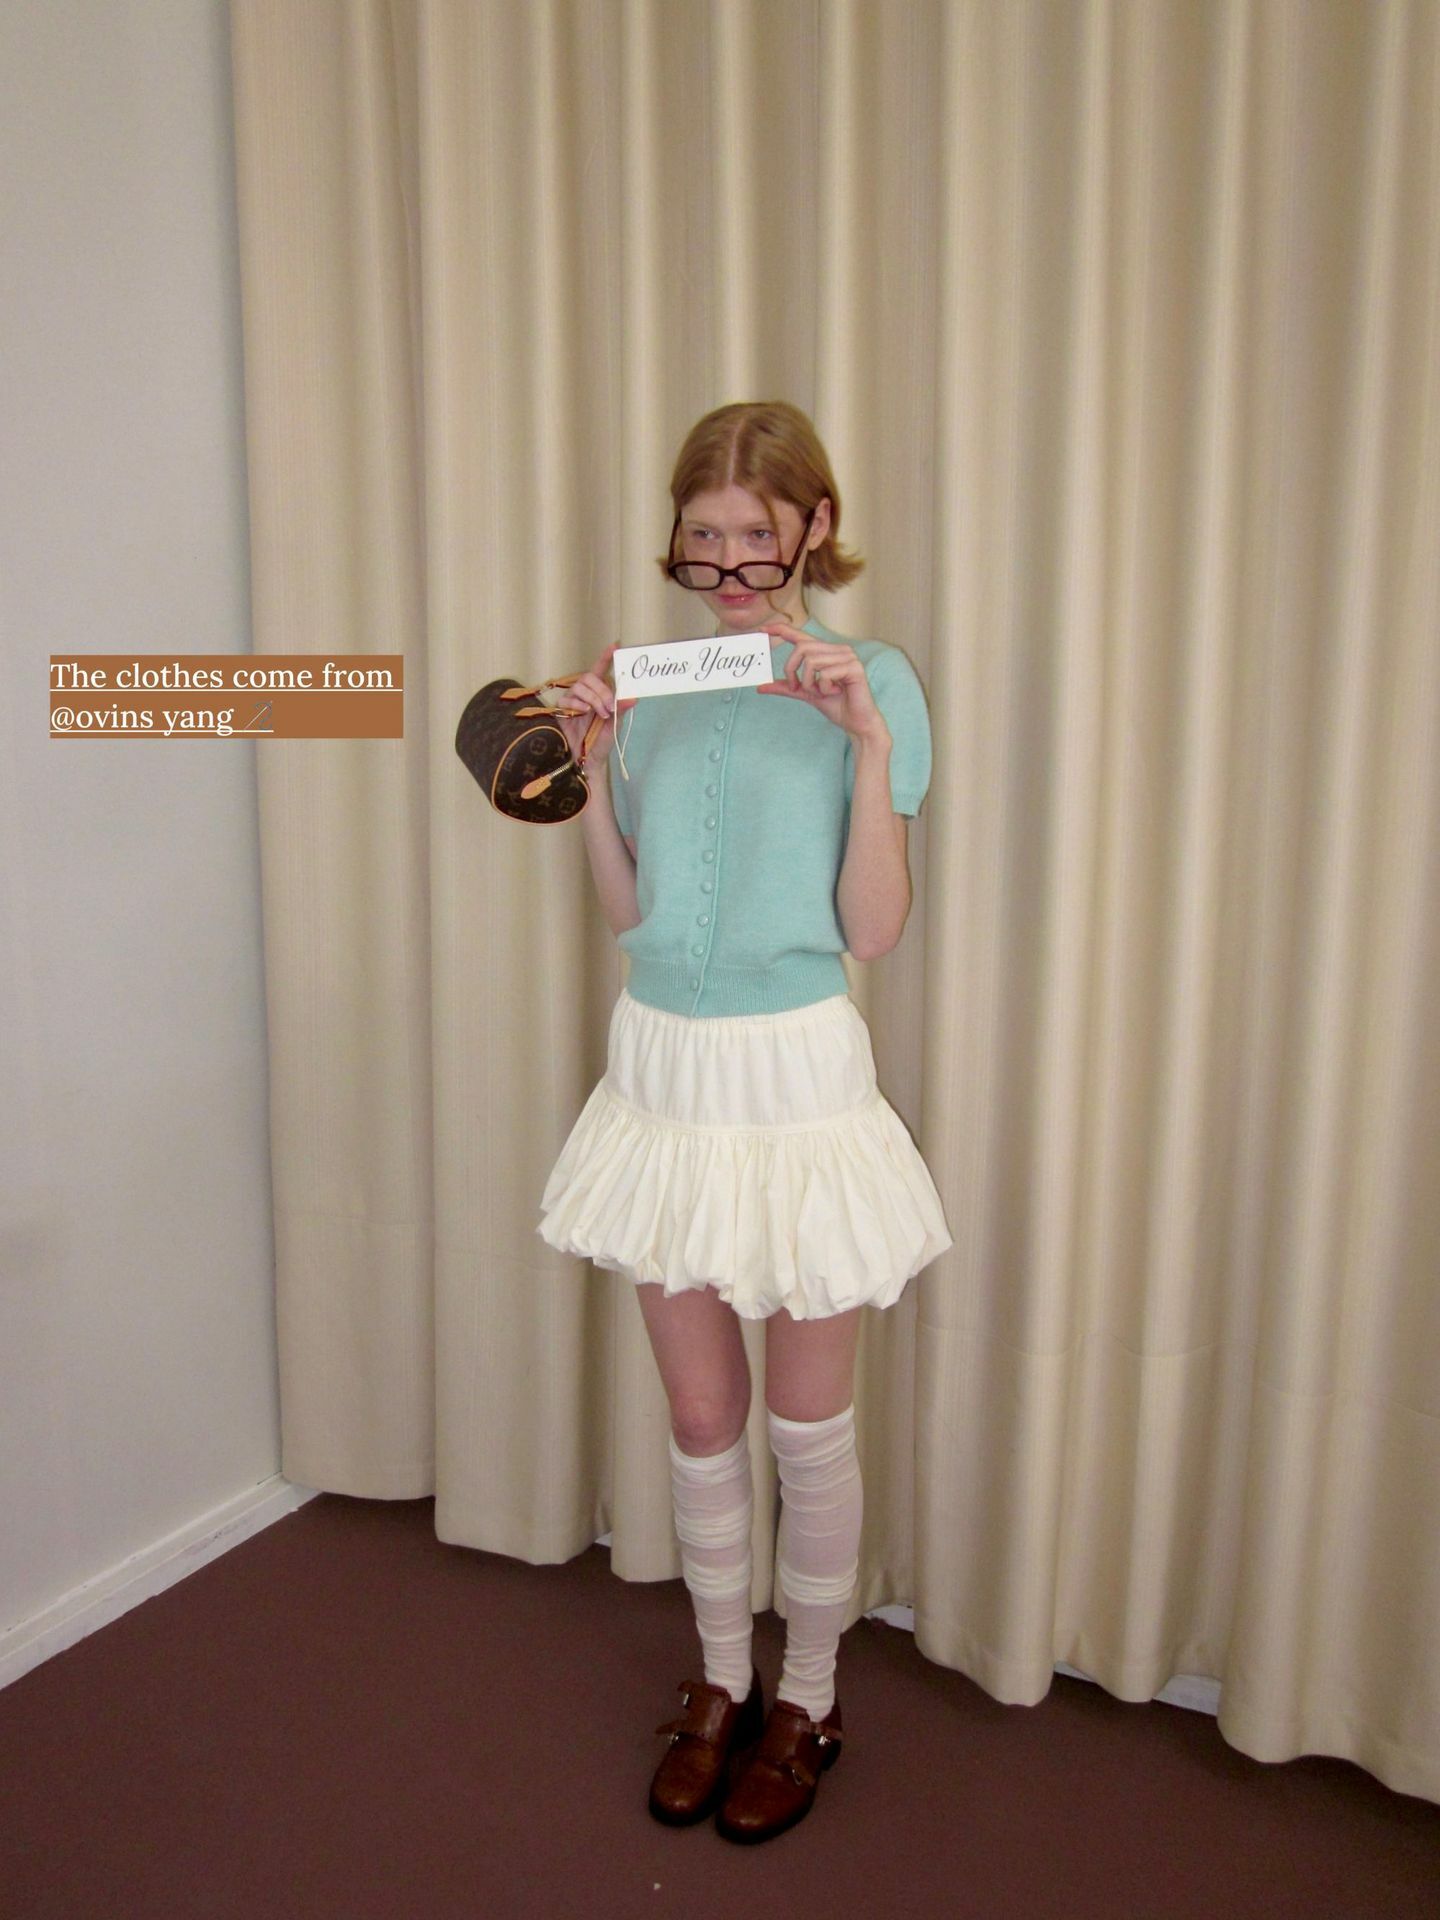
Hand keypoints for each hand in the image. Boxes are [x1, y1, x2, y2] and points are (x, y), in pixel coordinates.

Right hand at [553, 641, 636, 767]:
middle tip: (609, 707)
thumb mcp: (613, 726)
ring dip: (593, 699)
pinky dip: (578, 704)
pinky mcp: (560, 710)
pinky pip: (567, 699)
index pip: (600, 672)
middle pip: (589, 677)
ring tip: (600, 714)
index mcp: (598, 695)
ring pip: (579, 687)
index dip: (606, 658)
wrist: (586, 762)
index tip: (615, 646)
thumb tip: (633, 697)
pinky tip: (584, 712)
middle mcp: (584, 695)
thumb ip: (620, 710)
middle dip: (602, 690)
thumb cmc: (599, 743)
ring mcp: (571, 701)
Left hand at [756, 621, 890, 745]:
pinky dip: (823, 688)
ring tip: (820, 692)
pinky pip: (825, 673)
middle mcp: (837, 649)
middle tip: (795, 687)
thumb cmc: (835, 705)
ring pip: (811, 661)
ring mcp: (848, 656)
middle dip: (791, 669)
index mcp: (826, 652)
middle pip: (802, 648)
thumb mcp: (805, 693)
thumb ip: (786, 687)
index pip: (801, 636)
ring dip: (809, 682)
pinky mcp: (854, 667)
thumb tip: (760, 687)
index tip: (762, 630)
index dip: (781, 630)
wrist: (856, 722)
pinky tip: (835, 692)